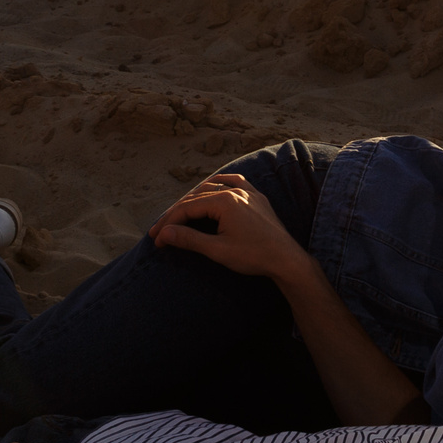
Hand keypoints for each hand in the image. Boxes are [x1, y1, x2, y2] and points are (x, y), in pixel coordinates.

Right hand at [149, 174, 311, 281]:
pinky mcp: (257, 198)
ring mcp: (248, 192)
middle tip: (160, 231)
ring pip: (212, 188)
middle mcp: (236, 191)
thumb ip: (189, 239)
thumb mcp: (218, 250)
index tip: (156, 239)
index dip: (169, 223)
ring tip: (178, 215)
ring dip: (193, 200)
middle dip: (176, 214)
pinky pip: (233, 182)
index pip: (187, 208)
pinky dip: (218, 185)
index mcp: (225, 201)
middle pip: (196, 197)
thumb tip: (164, 234)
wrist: (286, 259)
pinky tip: (211, 188)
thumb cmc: (253, 256)